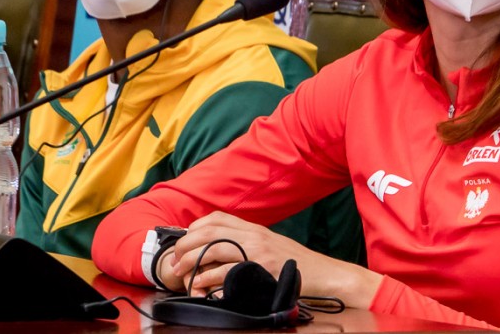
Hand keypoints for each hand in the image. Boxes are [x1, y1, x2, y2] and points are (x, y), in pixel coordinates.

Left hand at [158, 211, 381, 308]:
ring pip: (213, 247)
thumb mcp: (271, 247)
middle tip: (174, 258)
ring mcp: (257, 251)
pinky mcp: (260, 269)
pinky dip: (207, 276)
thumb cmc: (297, 265)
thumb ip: (248, 244)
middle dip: (185, 243)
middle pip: (209, 230)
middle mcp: (253, 235)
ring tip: (180, 271)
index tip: (183, 240)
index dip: (194, 227)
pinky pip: (225, 270)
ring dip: (190, 259)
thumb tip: (220, 251)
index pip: (216, 218)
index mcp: (254, 229)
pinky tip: (199, 283)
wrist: (325, 274)